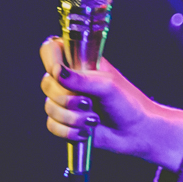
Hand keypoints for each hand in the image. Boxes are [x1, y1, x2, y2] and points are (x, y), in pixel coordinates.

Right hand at [39, 37, 182, 169]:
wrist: (136, 131)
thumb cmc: (128, 102)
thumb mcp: (107, 86)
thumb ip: (82, 79)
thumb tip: (58, 72)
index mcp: (79, 62)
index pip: (51, 50)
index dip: (51, 61)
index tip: (60, 73)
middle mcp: (69, 80)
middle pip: (46, 83)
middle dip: (68, 99)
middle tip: (89, 103)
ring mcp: (65, 101)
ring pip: (49, 107)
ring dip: (73, 118)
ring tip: (94, 119)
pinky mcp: (64, 122)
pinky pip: (52, 126)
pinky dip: (69, 131)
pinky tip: (86, 131)